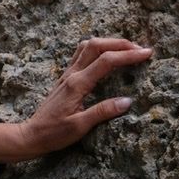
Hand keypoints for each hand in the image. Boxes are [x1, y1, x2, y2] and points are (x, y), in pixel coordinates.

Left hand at [0, 37, 152, 163]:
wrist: (31, 134)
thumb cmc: (54, 133)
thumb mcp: (80, 127)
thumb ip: (103, 112)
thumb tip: (128, 101)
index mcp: (77, 84)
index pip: (106, 61)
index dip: (128, 55)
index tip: (147, 53)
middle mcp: (71, 75)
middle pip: (95, 45)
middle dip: (120, 43)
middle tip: (141, 49)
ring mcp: (67, 75)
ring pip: (87, 47)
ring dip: (108, 43)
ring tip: (127, 49)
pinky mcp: (66, 79)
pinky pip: (81, 55)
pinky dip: (98, 50)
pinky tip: (107, 57)